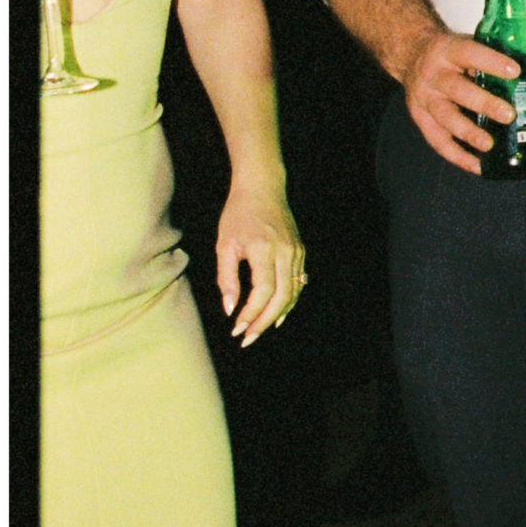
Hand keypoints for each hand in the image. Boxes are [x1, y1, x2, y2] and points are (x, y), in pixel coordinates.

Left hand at [215, 179, 304, 342]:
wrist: (263, 188)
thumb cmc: (238, 215)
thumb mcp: (225, 245)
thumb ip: (226, 278)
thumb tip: (229, 309)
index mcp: (265, 250)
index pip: (262, 292)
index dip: (250, 314)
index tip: (236, 328)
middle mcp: (286, 253)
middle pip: (281, 298)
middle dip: (264, 322)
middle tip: (247, 338)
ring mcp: (297, 252)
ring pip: (292, 293)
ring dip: (276, 316)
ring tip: (259, 331)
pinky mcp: (300, 251)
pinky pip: (297, 283)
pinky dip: (287, 302)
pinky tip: (276, 314)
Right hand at [402, 28, 519, 173]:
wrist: (411, 53)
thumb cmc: (453, 53)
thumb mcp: (474, 46)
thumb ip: (507, 59)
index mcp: (448, 50)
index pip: (469, 53)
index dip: (491, 62)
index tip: (515, 72)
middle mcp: (433, 74)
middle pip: (457, 90)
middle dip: (483, 103)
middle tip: (509, 115)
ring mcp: (424, 98)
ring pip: (445, 117)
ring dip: (468, 133)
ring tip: (489, 145)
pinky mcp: (420, 118)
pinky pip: (437, 141)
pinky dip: (458, 156)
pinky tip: (479, 167)